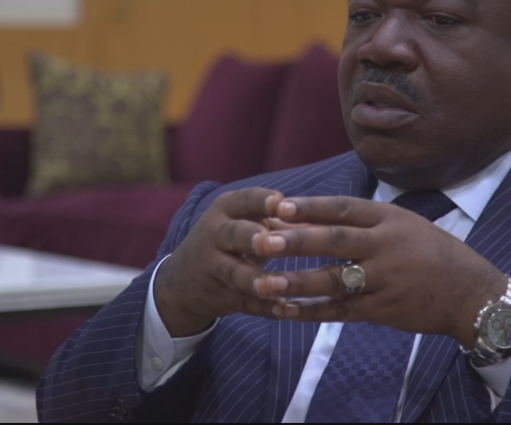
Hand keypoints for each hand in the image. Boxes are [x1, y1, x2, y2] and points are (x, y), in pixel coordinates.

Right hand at [153, 188, 284, 336]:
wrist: (183, 279)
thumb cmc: (230, 240)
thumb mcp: (245, 221)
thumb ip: (282, 219)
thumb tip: (327, 215)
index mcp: (226, 210)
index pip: (243, 200)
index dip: (261, 201)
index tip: (280, 201)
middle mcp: (215, 235)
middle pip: (233, 235)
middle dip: (251, 238)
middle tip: (269, 242)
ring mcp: (214, 268)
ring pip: (234, 273)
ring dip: (256, 279)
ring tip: (277, 286)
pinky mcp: (220, 296)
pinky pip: (243, 302)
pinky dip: (264, 308)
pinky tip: (285, 310)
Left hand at [251, 196, 507, 347]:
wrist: (470, 293)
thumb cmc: (431, 253)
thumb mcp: (403, 225)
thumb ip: (361, 222)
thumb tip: (307, 218)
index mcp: (389, 219)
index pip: (343, 208)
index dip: (309, 206)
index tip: (277, 205)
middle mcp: (386, 246)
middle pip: (335, 241)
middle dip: (297, 240)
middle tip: (262, 240)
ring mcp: (384, 280)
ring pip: (334, 280)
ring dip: (297, 282)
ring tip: (264, 282)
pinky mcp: (383, 309)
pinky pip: (341, 311)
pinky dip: (312, 311)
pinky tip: (285, 310)